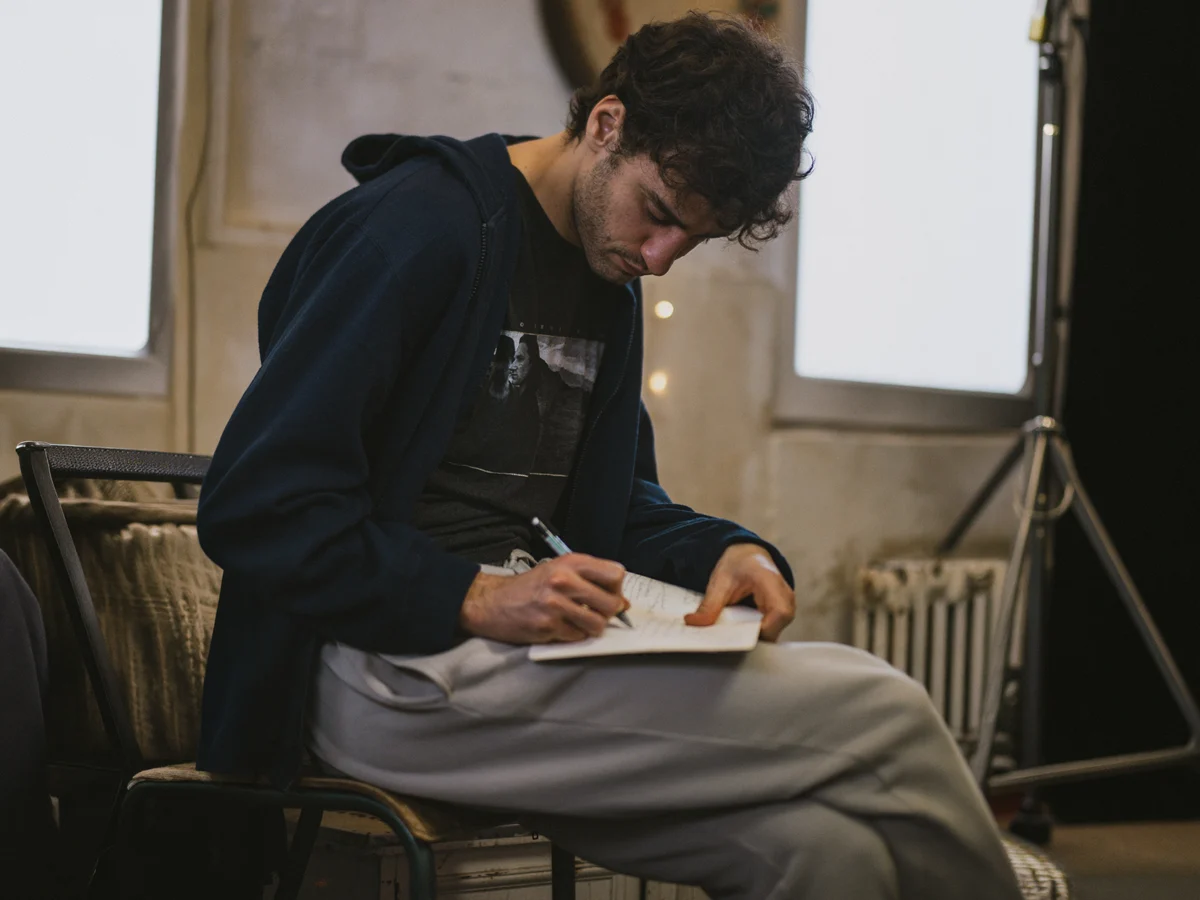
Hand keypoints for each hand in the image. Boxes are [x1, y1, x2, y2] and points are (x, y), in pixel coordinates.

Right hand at [459, 553, 629, 644]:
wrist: (491, 602)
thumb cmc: (529, 587)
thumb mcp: (559, 571)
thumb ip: (590, 580)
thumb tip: (622, 601)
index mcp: (571, 562)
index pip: (615, 574)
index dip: (617, 588)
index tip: (610, 594)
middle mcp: (564, 580)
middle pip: (611, 602)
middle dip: (610, 612)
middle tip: (597, 612)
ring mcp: (555, 605)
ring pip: (597, 624)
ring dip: (592, 627)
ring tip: (579, 620)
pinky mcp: (547, 626)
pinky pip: (577, 636)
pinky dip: (574, 635)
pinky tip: (561, 626)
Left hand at [685, 543, 794, 640]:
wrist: (748, 555)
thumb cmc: (740, 563)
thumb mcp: (720, 581)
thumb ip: (709, 604)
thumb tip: (693, 623)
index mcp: (773, 583)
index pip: (778, 614)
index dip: (759, 630)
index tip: (734, 634)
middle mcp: (786, 598)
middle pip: (774, 630)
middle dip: (748, 637)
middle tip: (723, 638)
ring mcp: (786, 608)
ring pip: (770, 634)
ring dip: (749, 636)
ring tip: (728, 634)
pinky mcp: (779, 617)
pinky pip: (767, 632)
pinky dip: (751, 633)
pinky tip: (736, 630)